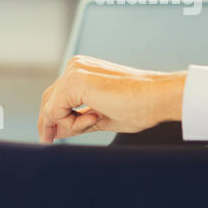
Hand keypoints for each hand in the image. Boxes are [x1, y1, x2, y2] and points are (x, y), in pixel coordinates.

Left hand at [37, 56, 186, 143]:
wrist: (158, 97)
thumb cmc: (139, 106)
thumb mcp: (101, 117)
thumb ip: (77, 121)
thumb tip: (55, 131)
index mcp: (82, 70)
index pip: (57, 97)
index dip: (53, 120)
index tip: (51, 138)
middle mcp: (75, 66)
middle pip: (49, 100)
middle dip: (49, 124)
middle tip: (49, 142)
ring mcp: (74, 71)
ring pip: (51, 107)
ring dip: (67, 124)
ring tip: (95, 121)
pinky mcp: (74, 81)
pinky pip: (56, 111)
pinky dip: (70, 123)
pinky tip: (94, 118)